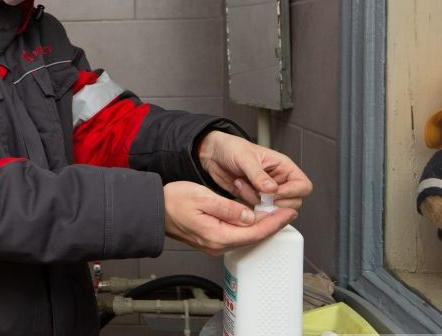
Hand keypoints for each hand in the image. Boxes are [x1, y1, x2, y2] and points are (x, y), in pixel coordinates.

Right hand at [163, 181, 297, 254]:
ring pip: (245, 236)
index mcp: (218, 235)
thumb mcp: (203, 197)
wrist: (154, 210)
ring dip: (261, 226)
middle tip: (288, 212)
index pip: (255, 231)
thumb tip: (249, 216)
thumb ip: (228, 208)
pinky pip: (236, 235)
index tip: (288, 213)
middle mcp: (217, 244)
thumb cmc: (173, 202)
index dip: (274, 222)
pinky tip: (254, 218)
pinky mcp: (211, 239)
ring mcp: (214, 244)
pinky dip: (249, 227)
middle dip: (272, 224)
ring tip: (276, 214)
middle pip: (253, 237)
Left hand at [198, 131, 312, 208]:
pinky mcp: (254, 199)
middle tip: (259, 194)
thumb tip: (272, 189)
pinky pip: (257, 210)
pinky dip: (246, 203)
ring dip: (256, 200)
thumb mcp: (245, 157)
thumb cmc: (231, 148)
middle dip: (274, 202)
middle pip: (293, 202)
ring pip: (274, 209)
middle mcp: (278, 181)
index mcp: (283, 167)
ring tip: (243, 184)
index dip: (292, 192)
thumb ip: (258, 174)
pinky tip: (238, 188)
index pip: (303, 186)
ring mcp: (266, 192)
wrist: (213, 154)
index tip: (274, 192)